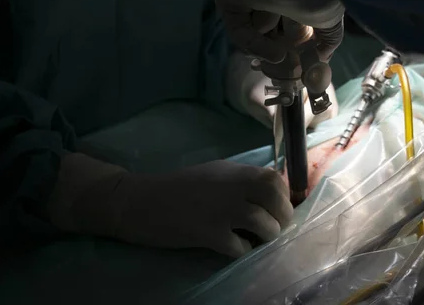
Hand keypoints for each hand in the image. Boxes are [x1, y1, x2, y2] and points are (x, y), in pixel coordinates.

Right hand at [49, 154, 292, 257]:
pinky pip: (240, 247)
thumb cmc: (177, 188)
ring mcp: (221, 210)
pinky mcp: (207, 233)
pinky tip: (235, 249)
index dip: (284, 196)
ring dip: (267, 235)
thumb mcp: (214, 174)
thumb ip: (240, 181)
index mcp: (234, 171)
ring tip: (258, 240)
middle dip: (283, 216)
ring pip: (264, 223)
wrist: (139, 201)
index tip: (280, 209)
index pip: (274, 178)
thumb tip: (269, 196)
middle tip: (276, 227)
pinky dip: (244, 251)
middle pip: (275, 198)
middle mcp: (232, 187)